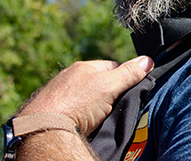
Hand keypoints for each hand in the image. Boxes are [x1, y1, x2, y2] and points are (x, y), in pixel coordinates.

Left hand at [19, 56, 153, 135]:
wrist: (42, 129)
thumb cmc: (75, 103)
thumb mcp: (108, 86)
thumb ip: (128, 74)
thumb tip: (148, 60)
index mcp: (83, 67)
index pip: (112, 67)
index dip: (124, 78)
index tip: (130, 91)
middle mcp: (70, 77)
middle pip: (98, 83)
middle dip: (108, 93)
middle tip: (115, 108)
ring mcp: (59, 94)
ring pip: (85, 97)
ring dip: (93, 105)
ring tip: (99, 118)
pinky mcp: (52, 110)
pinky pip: (73, 109)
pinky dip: (80, 114)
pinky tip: (83, 123)